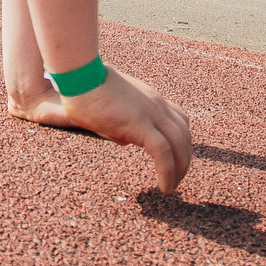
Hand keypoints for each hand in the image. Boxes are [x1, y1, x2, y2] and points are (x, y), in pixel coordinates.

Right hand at [27, 68, 192, 194]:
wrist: (81, 76)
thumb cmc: (87, 88)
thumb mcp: (112, 107)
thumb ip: (123, 123)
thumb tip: (125, 139)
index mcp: (152, 99)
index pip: (180, 120)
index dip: (182, 142)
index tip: (177, 159)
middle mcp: (157, 105)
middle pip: (184, 134)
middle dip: (184, 159)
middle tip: (178, 179)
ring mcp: (151, 113)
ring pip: (179, 145)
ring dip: (180, 170)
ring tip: (172, 188)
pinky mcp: (140, 124)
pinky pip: (163, 153)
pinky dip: (168, 172)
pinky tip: (165, 187)